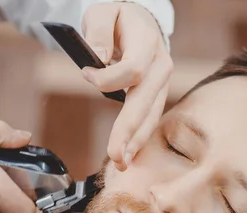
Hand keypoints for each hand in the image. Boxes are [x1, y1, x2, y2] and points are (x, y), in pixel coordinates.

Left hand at [81, 2, 172, 170]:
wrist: (140, 21)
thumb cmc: (117, 18)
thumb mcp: (104, 11)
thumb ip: (99, 30)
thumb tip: (98, 58)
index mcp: (148, 42)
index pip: (133, 69)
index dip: (108, 78)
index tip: (85, 73)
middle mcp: (161, 65)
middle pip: (145, 101)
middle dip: (129, 129)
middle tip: (115, 155)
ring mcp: (161, 83)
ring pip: (151, 115)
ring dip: (136, 141)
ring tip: (121, 163)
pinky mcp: (156, 95)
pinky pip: (150, 119)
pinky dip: (139, 139)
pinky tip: (128, 155)